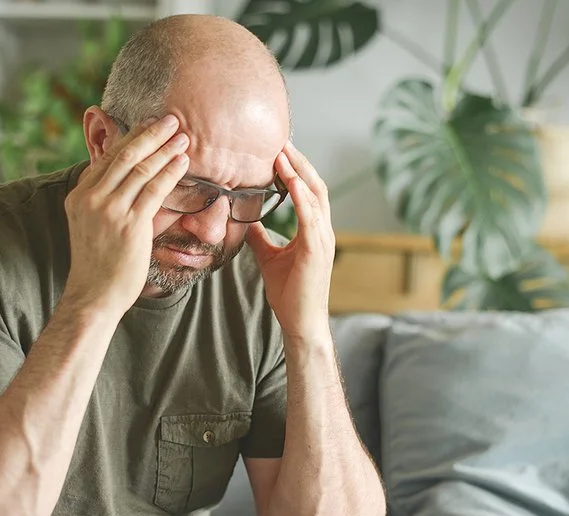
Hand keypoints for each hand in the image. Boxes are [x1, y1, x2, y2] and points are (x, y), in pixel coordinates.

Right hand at [61, 115, 188, 317]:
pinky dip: (170, 172)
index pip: (108, 158)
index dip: (131, 138)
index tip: (149, 124)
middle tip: (172, 120)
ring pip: (141, 169)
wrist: (94, 295)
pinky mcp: (130, 224)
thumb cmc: (98, 263)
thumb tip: (124, 180)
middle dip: (151, 134)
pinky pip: (154, 189)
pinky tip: (182, 162)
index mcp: (79, 195)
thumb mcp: (90, 224)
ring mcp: (109, 210)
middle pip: (125, 155)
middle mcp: (91, 198)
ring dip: (165, 149)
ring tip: (183, 136)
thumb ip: (102, 200)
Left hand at [246, 142, 335, 340]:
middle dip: (299, 162)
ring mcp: (323, 239)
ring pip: (314, 195)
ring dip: (298, 172)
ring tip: (283, 152)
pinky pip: (310, 216)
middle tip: (282, 140)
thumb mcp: (269, 257)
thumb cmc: (289, 293)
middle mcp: (322, 230)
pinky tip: (288, 180)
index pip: (307, 191)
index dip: (295, 169)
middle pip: (314, 185)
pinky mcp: (316, 250)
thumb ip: (260, 236)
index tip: (279, 150)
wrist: (300, 322)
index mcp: (313, 231)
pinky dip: (300, 195)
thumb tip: (245, 219)